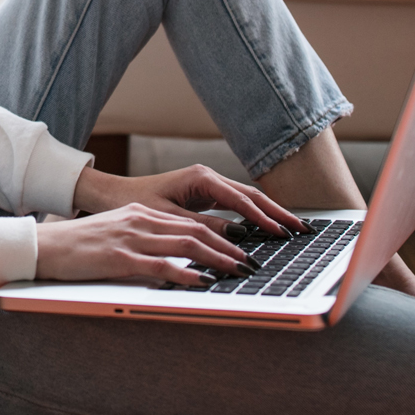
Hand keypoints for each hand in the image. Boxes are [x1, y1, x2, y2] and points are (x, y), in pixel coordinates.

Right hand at [34, 202, 260, 284]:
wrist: (43, 246)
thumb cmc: (76, 246)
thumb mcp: (114, 235)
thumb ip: (142, 241)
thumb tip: (171, 258)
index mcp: (140, 214)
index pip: (189, 222)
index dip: (219, 235)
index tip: (240, 249)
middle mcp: (140, 220)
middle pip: (195, 231)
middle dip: (228, 247)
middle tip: (250, 262)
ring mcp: (131, 238)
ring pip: (186, 245)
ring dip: (217, 259)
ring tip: (238, 271)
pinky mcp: (120, 258)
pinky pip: (161, 265)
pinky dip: (187, 273)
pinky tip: (203, 281)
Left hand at [73, 164, 309, 240]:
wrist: (113, 195)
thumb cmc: (134, 203)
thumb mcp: (168, 218)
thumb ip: (202, 227)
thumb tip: (236, 237)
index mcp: (201, 178)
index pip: (242, 200)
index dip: (263, 218)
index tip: (282, 233)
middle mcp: (208, 177)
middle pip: (252, 196)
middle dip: (278, 213)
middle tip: (302, 230)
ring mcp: (208, 185)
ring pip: (247, 200)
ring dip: (270, 214)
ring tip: (293, 230)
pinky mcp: (205, 195)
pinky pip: (236, 205)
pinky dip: (254, 216)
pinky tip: (268, 229)